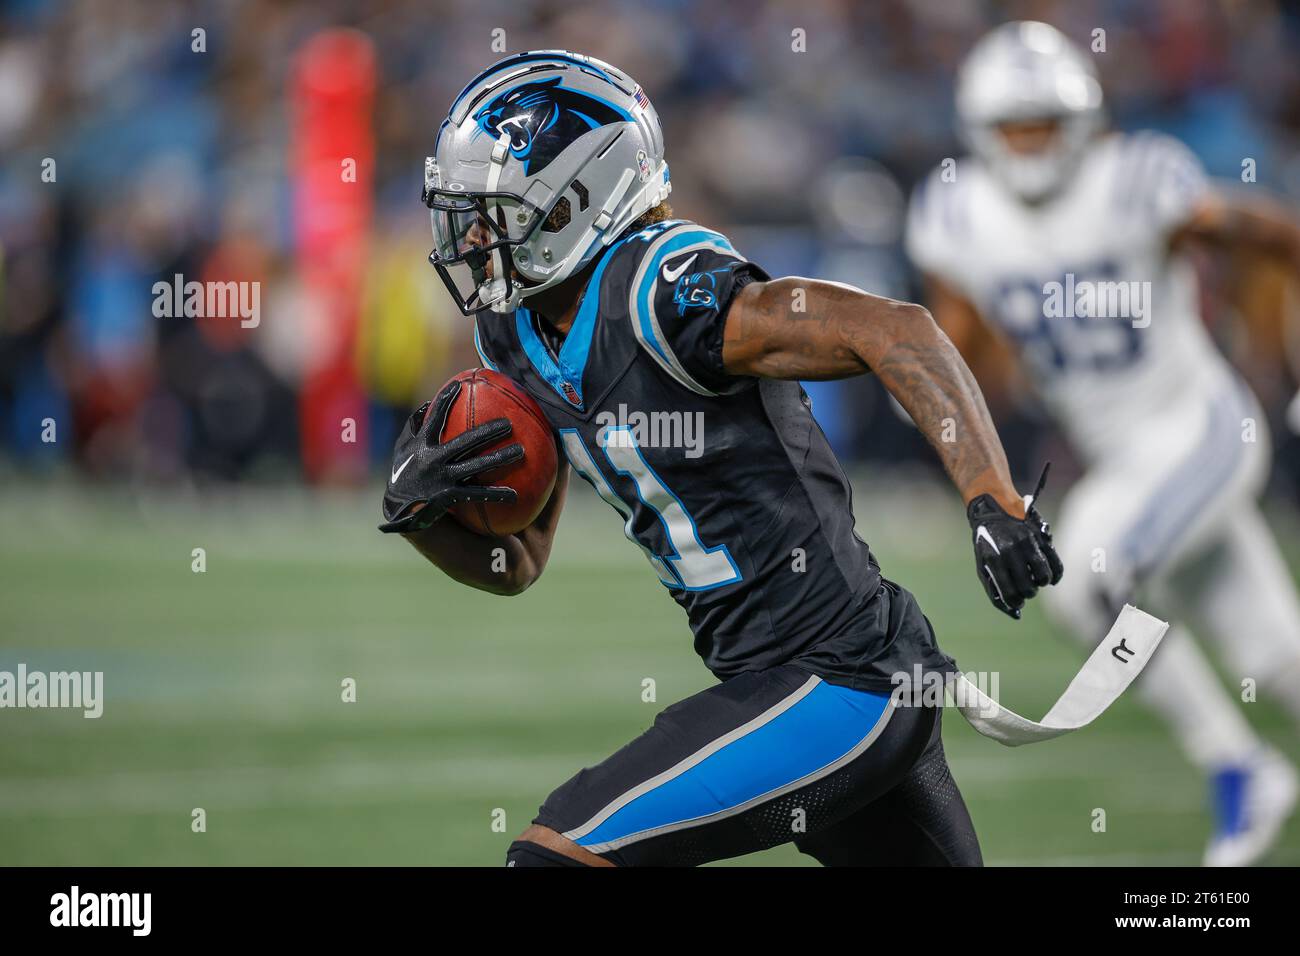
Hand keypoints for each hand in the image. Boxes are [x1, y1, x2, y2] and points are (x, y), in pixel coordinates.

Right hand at [378, 380, 521, 534]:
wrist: (398, 509)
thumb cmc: (403, 473)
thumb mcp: (402, 449)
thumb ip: (414, 427)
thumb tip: (428, 404)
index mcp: (422, 444)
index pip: (434, 417)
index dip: (445, 399)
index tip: (460, 384)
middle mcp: (433, 459)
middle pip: (466, 441)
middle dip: (489, 431)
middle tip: (509, 423)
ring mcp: (443, 478)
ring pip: (477, 465)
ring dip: (501, 457)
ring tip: (520, 451)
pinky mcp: (449, 496)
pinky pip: (477, 494)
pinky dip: (496, 494)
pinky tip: (514, 495)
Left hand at [966, 468, 1062, 618]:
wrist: (992, 508)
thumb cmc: (987, 542)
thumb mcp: (982, 565)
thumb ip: (995, 590)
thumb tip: (1015, 614)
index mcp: (994, 559)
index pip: (1011, 592)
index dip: (1015, 603)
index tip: (1017, 603)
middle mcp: (1012, 551)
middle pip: (1028, 587)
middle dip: (1027, 594)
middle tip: (1025, 590)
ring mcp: (1029, 543)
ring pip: (1044, 576)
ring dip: (1040, 584)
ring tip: (1034, 581)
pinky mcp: (1041, 537)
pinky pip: (1056, 564)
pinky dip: (1055, 576)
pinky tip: (1049, 578)